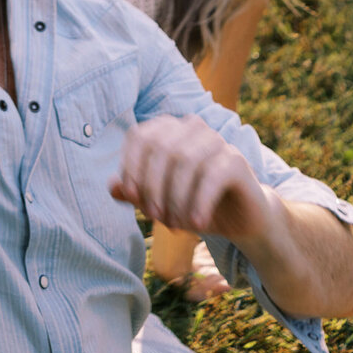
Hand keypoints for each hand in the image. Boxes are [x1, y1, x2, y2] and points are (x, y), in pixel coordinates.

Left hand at [111, 115, 272, 245]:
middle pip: (160, 148)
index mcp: (168, 129)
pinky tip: (196, 223)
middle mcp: (191, 127)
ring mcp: (215, 140)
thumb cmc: (193, 204)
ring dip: (175, 197)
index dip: (131, 166)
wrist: (240, 219)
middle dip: (153, 186)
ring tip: (174, 225)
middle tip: (154, 217)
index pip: (139, 137)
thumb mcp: (160, 201)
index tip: (132, 198)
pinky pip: (211, 175)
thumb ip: (135, 193)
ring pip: (185, 160)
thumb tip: (112, 187)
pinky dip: (199, 201)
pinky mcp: (235, 159)